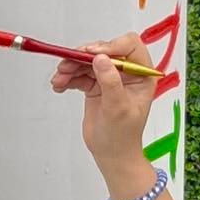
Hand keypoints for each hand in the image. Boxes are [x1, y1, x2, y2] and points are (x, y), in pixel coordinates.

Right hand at [50, 32, 156, 171]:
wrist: (111, 154)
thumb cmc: (122, 135)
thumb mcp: (118, 108)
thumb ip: (110, 82)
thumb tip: (101, 58)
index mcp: (141, 75)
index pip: (130, 46)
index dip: (111, 46)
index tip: (92, 54)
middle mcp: (127, 72)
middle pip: (104, 50)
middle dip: (84, 57)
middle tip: (67, 64)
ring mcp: (110, 78)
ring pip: (88, 61)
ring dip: (71, 67)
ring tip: (58, 79)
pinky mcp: (95, 85)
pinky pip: (80, 74)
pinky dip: (68, 77)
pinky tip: (59, 85)